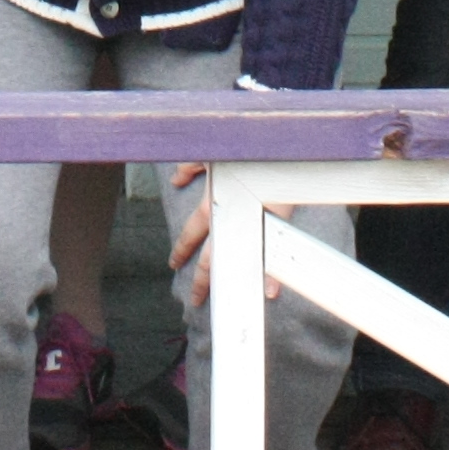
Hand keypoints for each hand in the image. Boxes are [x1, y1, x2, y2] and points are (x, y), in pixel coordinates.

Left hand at [165, 161, 284, 308]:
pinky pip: (270, 255)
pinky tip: (268, 293)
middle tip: (194, 298)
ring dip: (229, 283)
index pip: (191, 233)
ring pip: (234, 262)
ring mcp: (250, 225)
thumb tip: (176, 178)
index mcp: (210, 203)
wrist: (273, 147)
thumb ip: (190, 167)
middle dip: (201, 281)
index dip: (181, 250)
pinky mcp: (274, 225)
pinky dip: (270, 275)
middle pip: (209, 258)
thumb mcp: (208, 153)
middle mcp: (226, 220)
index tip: (174, 263)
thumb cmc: (240, 149)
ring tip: (225, 302)